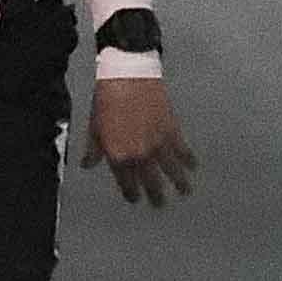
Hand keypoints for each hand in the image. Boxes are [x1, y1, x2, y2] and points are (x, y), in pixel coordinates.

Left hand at [77, 78, 197, 207]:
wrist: (128, 76)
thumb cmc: (106, 99)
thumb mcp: (94, 126)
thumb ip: (94, 150)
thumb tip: (88, 164)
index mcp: (118, 155)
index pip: (126, 182)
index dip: (131, 193)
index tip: (135, 199)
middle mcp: (140, 154)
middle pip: (150, 181)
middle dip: (155, 195)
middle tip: (160, 204)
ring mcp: (158, 144)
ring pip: (171, 170)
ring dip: (179, 183)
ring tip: (185, 192)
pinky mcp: (172, 130)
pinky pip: (182, 150)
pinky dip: (188, 159)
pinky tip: (193, 167)